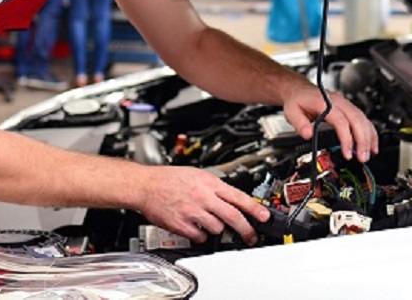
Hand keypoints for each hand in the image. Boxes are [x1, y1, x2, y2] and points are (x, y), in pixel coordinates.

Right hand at [136, 167, 269, 244]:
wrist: (146, 185)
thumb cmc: (169, 178)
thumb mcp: (198, 175)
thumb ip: (215, 187)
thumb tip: (232, 198)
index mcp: (209, 183)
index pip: (239, 196)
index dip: (255, 208)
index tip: (265, 217)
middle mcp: (203, 197)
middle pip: (233, 216)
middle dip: (246, 229)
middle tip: (251, 236)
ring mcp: (193, 211)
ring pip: (217, 227)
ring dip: (219, 229)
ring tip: (212, 224)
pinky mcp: (181, 225)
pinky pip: (200, 236)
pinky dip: (202, 235)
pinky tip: (198, 228)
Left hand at [282, 85, 378, 161]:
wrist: (300, 90)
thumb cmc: (298, 100)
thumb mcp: (291, 111)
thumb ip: (299, 123)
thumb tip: (308, 134)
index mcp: (325, 103)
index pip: (341, 121)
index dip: (346, 138)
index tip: (347, 153)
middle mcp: (338, 102)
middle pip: (357, 120)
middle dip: (362, 140)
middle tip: (362, 157)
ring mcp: (345, 105)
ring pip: (363, 120)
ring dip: (368, 138)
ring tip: (368, 154)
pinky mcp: (349, 109)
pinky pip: (363, 120)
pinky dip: (370, 132)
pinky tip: (372, 144)